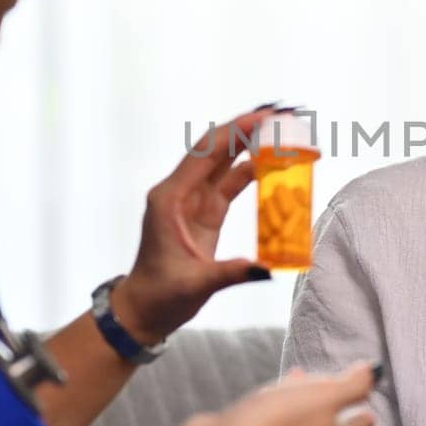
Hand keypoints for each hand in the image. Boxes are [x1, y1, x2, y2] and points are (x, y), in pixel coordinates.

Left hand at [113, 105, 277, 342]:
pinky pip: (229, 183)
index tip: (264, 117)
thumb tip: (266, 267)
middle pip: (216, 149)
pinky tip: (273, 163)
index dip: (235, 131)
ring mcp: (192, 200)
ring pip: (224, 162)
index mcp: (170, 199)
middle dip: (246, 129)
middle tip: (281, 115)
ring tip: (282, 132)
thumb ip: (232, 273)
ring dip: (250, 145)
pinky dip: (250, 171)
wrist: (144, 309)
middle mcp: (180, 192)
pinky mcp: (204, 212)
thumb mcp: (196, 284)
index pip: (206, 153)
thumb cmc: (160, 295)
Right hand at [217, 363, 377, 425]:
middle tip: (330, 383)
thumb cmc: (284, 422)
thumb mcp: (326, 396)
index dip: (362, 406)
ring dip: (300, 403)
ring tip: (295, 380)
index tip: (365, 398)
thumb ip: (353, 385)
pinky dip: (277, 411)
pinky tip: (265, 399)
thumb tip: (373, 372)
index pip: (359, 424)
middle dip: (330, 403)